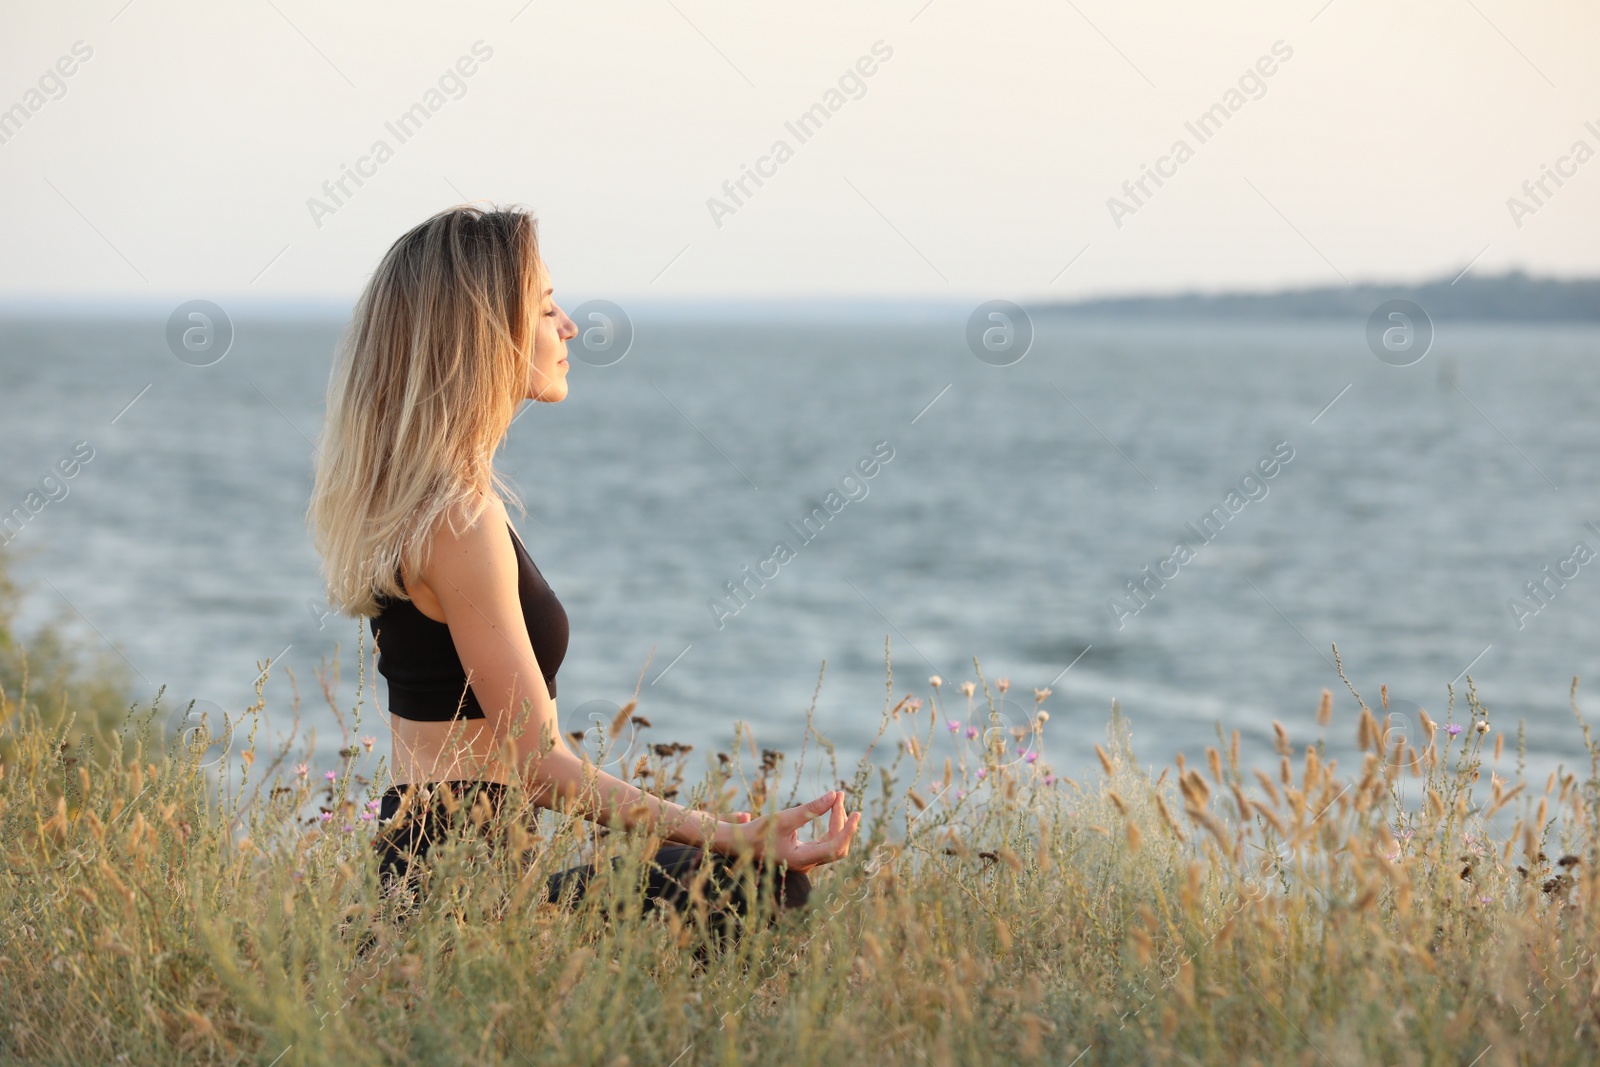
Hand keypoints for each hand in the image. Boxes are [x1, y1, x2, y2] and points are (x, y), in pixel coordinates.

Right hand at [717, 791, 860, 873]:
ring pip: (832, 843)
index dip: (848, 831)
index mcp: (802, 859)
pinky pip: (825, 841)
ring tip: (836, 799)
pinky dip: (830, 825)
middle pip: (837, 846)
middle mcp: (807, 863)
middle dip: (842, 821)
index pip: (835, 848)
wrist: (740, 844)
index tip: (856, 812)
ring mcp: (807, 860)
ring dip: (837, 821)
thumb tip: (833, 795)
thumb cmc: (759, 832)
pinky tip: (830, 809)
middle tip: (840, 796)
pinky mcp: (804, 853)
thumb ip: (810, 809)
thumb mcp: (784, 818)